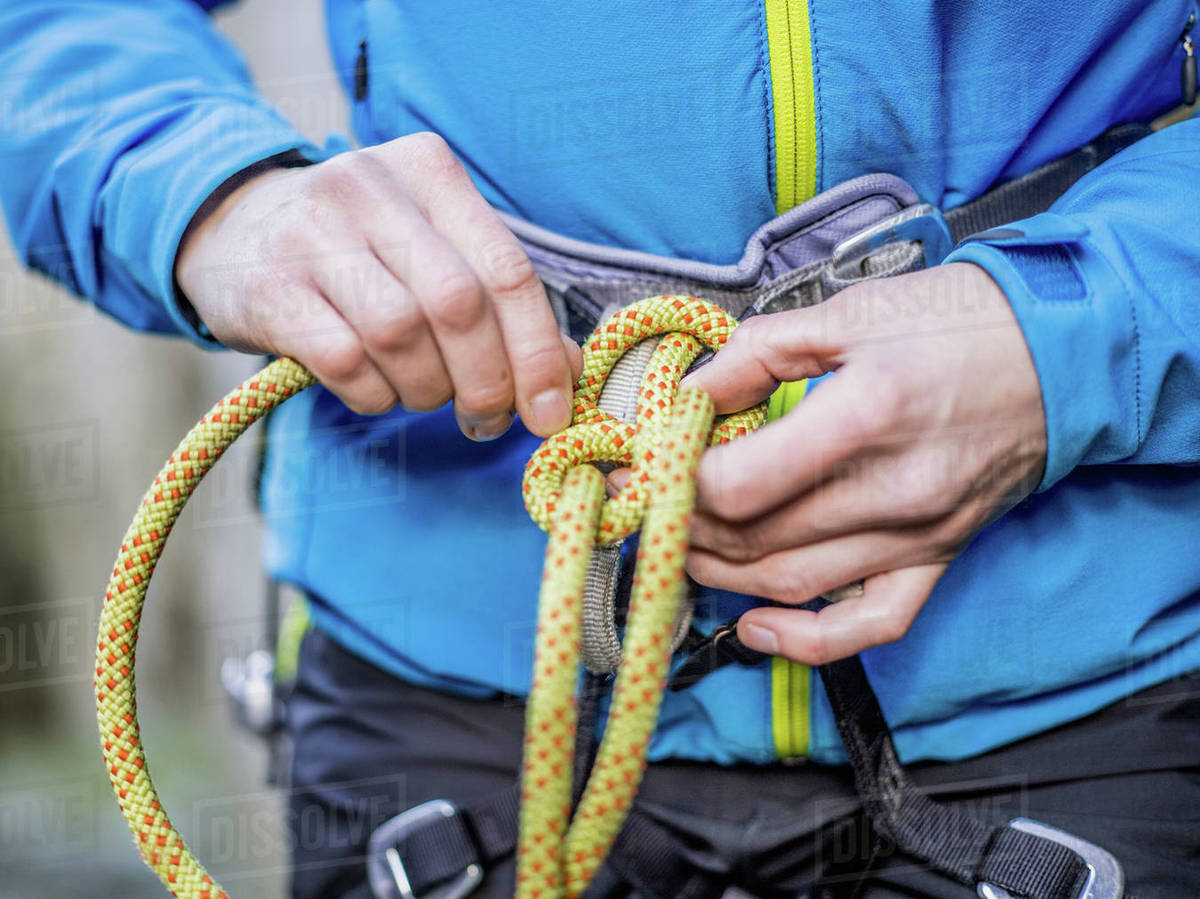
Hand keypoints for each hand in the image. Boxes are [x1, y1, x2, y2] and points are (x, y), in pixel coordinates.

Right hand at [175, 133, 580, 438]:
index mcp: (429, 171)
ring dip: (426, 388)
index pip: (507, 269)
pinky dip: (373, 394)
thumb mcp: (432, 251)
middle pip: (459, 306)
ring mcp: (313, 234)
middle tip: (485, 419)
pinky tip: (376, 389)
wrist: (231, 228)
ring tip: (423, 392)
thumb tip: (568, 374)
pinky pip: (344, 361)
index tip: (549, 413)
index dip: (538, 352)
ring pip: (401, 334)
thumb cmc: (360, 251)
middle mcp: (371, 189)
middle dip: (486, 381)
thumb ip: (500, 300)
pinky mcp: (270, 287)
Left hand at [674, 263, 1046, 663]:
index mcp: (863, 418)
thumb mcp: (847, 314)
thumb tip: (688, 396)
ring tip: (679, 544)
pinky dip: (804, 641)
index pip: (738, 484)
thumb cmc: (954, 323)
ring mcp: (918, 536)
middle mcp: (891, 491)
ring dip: (719, 574)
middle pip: (753, 539)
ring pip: (792, 585)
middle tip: (644, 503)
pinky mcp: (937, 558)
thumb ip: (756, 353)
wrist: (1059, 353)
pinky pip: (869, 625)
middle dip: (681, 526)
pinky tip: (755, 626)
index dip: (673, 482)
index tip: (642, 464)